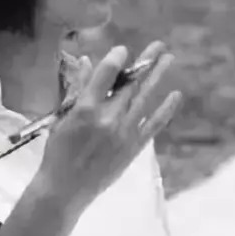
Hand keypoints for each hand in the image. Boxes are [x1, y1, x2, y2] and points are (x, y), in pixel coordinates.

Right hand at [36, 41, 180, 211]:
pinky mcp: (133, 147)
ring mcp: (123, 133)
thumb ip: (78, 89)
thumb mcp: (63, 117)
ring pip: (145, 98)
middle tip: (159, 45)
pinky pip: (154, 125)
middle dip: (145, 62)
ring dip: (158, 76)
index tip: (123, 50)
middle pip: (130, 83)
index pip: (106, 74)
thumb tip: (88, 60)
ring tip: (169, 58)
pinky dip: (166, 110)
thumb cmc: (58, 151)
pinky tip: (176, 95)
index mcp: (86, 109)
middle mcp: (108, 118)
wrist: (64, 190)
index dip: (117, 58)